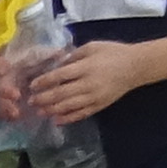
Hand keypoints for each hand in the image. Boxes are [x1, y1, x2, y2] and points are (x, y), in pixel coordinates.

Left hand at [23, 37, 152, 120]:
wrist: (135, 67)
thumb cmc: (112, 53)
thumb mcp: (92, 47)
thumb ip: (74, 56)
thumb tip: (57, 65)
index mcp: (86, 67)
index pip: (60, 75)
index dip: (44, 81)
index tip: (32, 85)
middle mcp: (88, 83)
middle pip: (61, 93)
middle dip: (43, 98)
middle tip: (31, 102)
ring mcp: (93, 97)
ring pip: (68, 106)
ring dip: (52, 110)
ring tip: (40, 112)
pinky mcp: (98, 106)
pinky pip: (80, 114)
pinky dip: (67, 119)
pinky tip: (56, 121)